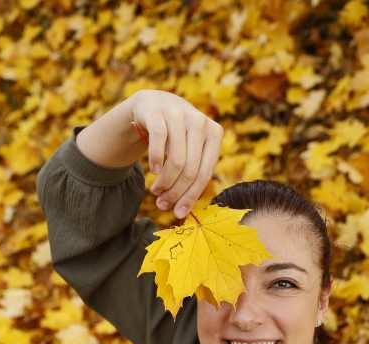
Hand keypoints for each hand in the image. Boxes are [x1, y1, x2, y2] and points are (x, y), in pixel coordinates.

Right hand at [130, 90, 223, 218]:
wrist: (155, 105)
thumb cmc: (176, 136)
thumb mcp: (190, 151)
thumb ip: (191, 175)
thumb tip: (182, 211)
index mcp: (214, 134)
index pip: (204, 174)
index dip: (191, 196)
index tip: (179, 213)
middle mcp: (200, 122)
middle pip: (190, 170)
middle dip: (175, 192)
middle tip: (163, 203)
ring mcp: (180, 114)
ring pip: (176, 160)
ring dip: (165, 182)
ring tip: (156, 191)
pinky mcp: (159, 112)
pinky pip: (159, 140)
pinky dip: (156, 159)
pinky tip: (153, 171)